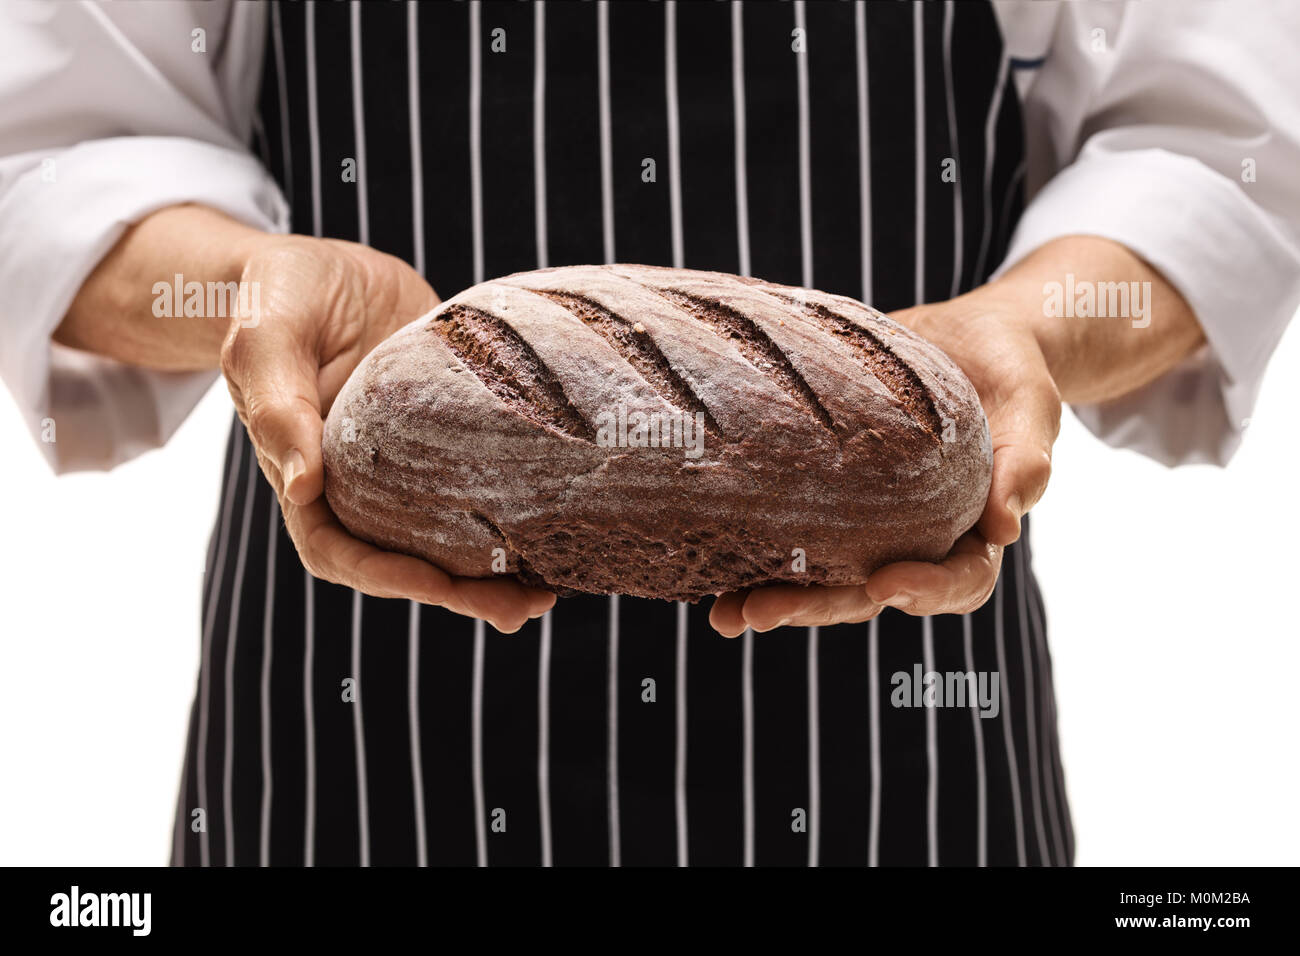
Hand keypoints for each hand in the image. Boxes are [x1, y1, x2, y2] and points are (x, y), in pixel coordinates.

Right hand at [220, 236, 555, 631]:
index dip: (392, 578)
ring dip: (499, 569)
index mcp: (307, 478)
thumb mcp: (265, 337)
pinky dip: (517, 511)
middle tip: (525, 609)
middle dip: (463, 593)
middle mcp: (360, 486)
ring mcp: (409, 467)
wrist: (326, 267)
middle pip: (407, 562)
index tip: (443, 588)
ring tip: (551, 589)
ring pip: (451, 536)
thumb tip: (303, 484)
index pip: (343, 552)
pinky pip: (481, 484)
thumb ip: (276, 404)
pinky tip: (561, 521)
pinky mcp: (450, 438)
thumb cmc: (277, 295)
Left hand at [709, 282, 1060, 636]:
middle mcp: (917, 539)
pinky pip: (794, 531)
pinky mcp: (830, 495)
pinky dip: (754, 552)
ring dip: (774, 596)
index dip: (926, 591)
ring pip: (825, 575)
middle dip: (818, 606)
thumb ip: (1026, 458)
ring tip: (724, 613)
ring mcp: (870, 524)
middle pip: (871, 593)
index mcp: (974, 531)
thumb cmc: (1010, 370)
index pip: (960, 581)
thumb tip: (1007, 522)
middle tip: (761, 613)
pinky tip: (712, 567)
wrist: (967, 340)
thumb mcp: (1032, 402)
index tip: (886, 585)